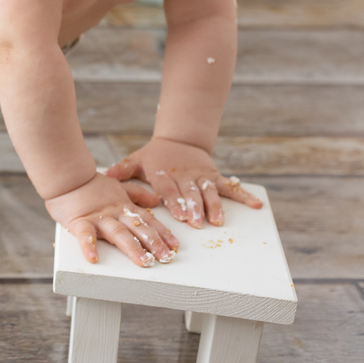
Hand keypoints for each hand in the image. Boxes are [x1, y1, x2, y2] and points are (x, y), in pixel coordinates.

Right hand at [45, 172, 179, 266]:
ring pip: (118, 233)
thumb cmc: (89, 183)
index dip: (162, 233)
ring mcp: (98, 218)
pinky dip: (88, 246)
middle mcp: (114, 213)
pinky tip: (93, 258)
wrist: (67, 175)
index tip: (175, 246)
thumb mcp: (118, 185)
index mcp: (123, 207)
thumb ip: (136, 193)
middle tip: (167, 258)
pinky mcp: (80, 221)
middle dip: (154, 244)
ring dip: (132, 248)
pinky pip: (84, 235)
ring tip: (143, 261)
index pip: (147, 221)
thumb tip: (154, 200)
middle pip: (138, 229)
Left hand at [106, 137, 262, 228]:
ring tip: (219, 221)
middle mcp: (184, 175)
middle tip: (199, 223)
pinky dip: (244, 195)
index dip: (174, 201)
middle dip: (194, 208)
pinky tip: (257, 205)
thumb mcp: (136, 160)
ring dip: (214, 206)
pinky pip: (229, 187)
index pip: (169, 189)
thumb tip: (106, 175)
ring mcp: (201, 176)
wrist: (179, 139)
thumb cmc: (154, 155)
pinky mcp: (214, 176)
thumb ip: (123, 170)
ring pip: (209, 191)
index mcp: (164, 173)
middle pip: (190, 193)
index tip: (179, 215)